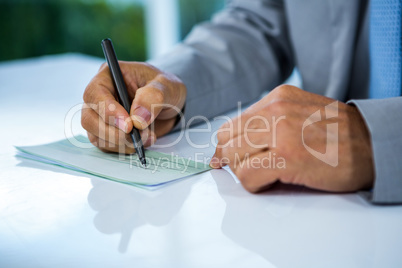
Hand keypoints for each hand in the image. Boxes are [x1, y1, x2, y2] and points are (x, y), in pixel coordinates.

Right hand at [81, 61, 185, 152]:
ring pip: (95, 135)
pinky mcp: (107, 132)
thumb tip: (137, 118)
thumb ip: (153, 97)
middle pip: (89, 118)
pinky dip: (125, 148)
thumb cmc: (166, 89)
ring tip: (147, 136)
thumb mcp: (167, 86)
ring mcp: (101, 116)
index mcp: (110, 76)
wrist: (171, 106)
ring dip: (121, 142)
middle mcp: (100, 96)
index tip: (128, 125)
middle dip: (111, 132)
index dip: (108, 111)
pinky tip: (144, 141)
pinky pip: (106, 146)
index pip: (95, 93)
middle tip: (134, 136)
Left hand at [210, 85, 373, 192]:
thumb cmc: (339, 133)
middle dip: (232, 159)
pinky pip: (248, 176)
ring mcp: (280, 133)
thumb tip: (232, 144)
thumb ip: (268, 122)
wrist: (373, 144)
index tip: (226, 158)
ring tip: (265, 174)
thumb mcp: (300, 112)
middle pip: (227, 140)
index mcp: (277, 98)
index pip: (232, 123)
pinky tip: (272, 182)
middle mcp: (275, 111)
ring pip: (233, 157)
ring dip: (244, 172)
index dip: (226, 145)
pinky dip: (254, 185)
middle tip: (247, 168)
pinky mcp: (287, 158)